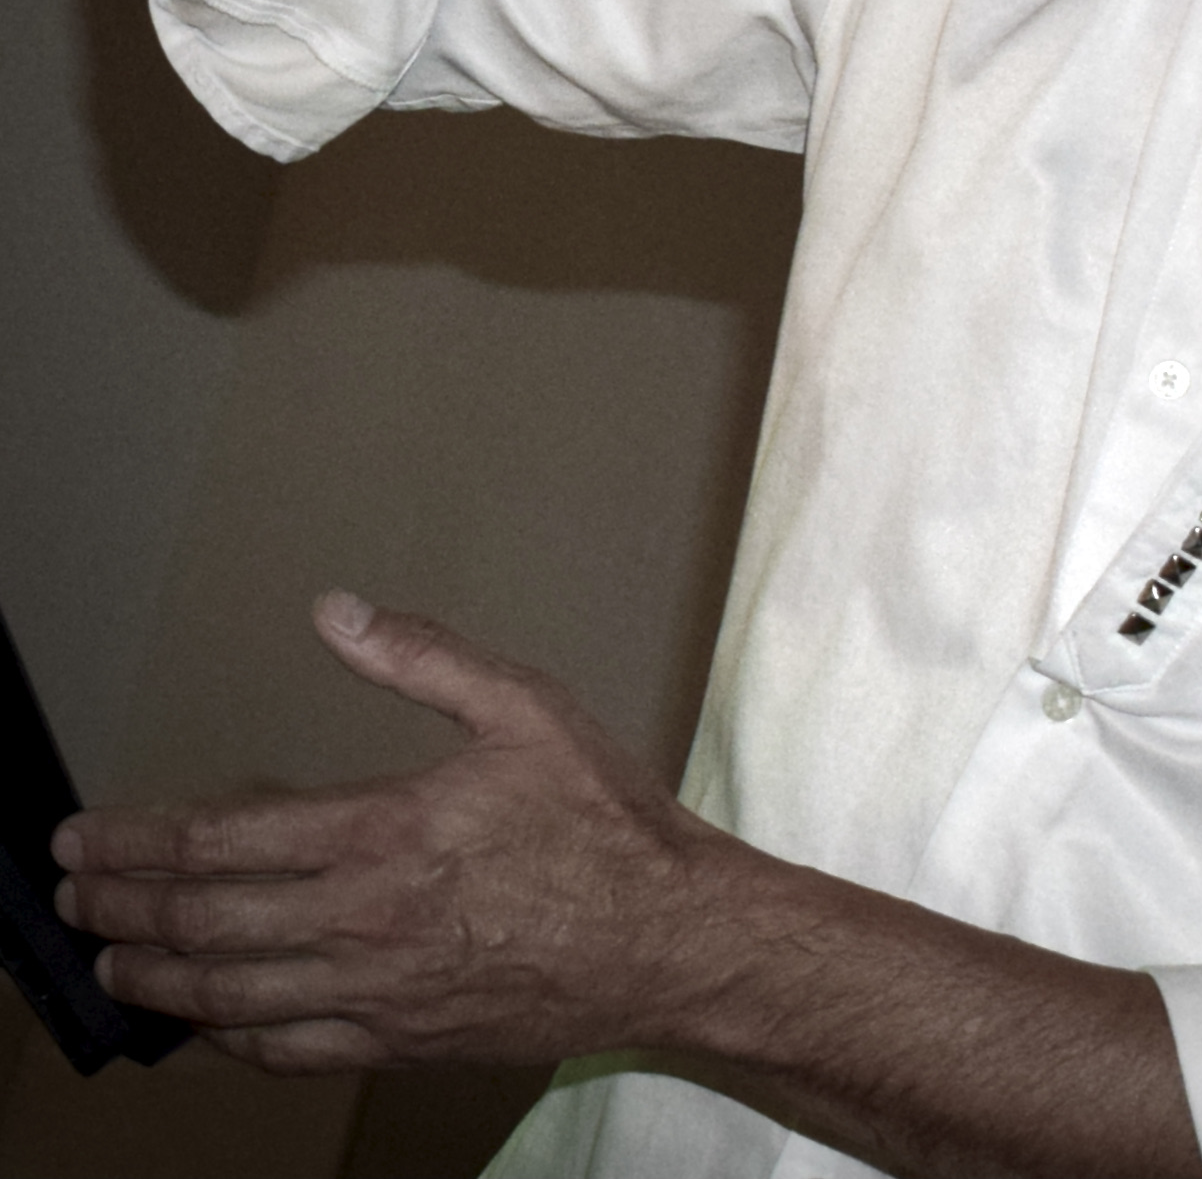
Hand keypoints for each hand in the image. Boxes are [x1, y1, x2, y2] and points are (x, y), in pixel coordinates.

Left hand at [52, 592, 739, 1073]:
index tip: (87, 836)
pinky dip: (224, 1038)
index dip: (137, 840)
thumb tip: (336, 612)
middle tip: (73, 897)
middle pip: (202, 925)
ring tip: (108, 964)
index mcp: (386, 831)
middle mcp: (363, 920)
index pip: (222, 841)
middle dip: (119, 910)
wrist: (667, 937)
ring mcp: (375, 992)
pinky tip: (204, 1024)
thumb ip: (424, 658)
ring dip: (151, 981)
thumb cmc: (604, 821)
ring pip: (226, 998)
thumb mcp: (527, 708)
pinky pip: (284, 1050)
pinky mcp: (398, 1041)